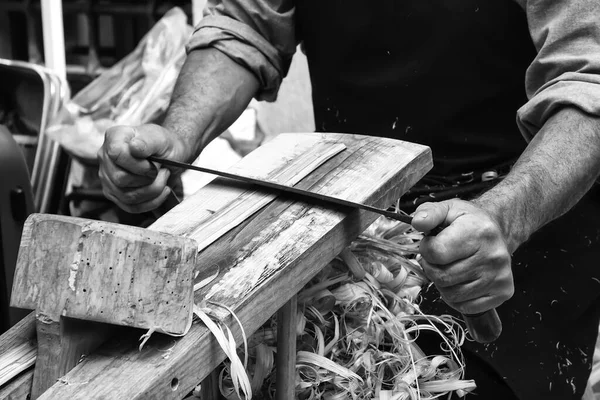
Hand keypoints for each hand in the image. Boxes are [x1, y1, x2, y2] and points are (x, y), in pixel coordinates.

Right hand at [97, 124, 188, 212]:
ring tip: (163, 178)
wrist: (170, 155)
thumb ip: (147, 142)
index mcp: (114, 137)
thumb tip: (134, 147)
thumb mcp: (160, 138)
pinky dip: (151, 202)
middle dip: (148, 179)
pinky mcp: (115, 194)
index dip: (138, 164)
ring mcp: (107, 177)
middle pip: (121, 179)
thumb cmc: (164, 144)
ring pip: (127, 196)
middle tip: (162, 171)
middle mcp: (105, 157)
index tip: (154, 163)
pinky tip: (162, 191)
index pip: (116, 154)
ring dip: (153, 190)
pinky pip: (131, 206)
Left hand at [411, 199, 512, 314]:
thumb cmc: (467, 221)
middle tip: (438, 258)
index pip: (436, 252)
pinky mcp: (503, 292)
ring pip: (452, 295)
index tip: (431, 243)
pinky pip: (465, 306)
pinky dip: (456, 297)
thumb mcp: (447, 208)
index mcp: (478, 231)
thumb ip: (429, 212)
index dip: (426, 249)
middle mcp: (493, 255)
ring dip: (443, 284)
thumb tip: (417, 222)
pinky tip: (460, 280)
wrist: (498, 231)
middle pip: (442, 277)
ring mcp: (500, 276)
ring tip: (450, 267)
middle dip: (432, 268)